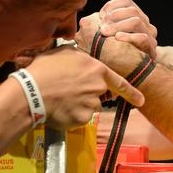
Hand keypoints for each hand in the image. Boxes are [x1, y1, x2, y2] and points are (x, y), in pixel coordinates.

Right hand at [26, 45, 143, 128]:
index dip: (132, 93)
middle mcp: (98, 88)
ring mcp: (91, 105)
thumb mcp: (64, 53)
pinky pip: (79, 118)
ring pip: (89, 107)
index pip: (120, 83)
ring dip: (79, 105)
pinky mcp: (82, 119)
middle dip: (89, 95)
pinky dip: (71, 116)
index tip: (141, 100)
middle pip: (100, 95)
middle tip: (69, 91)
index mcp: (97, 70)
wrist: (32, 92)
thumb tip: (82, 60)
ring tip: (60, 98)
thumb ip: (80, 57)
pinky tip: (59, 108)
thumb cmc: (45, 69)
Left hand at [80, 0, 157, 57]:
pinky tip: (117, 38)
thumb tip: (84, 21)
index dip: (112, 6)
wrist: (130, 77)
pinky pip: (142, 38)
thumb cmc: (113, 57)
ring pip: (137, 22)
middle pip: (132, 10)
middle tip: (101, 27)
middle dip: (114, 17)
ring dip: (118, 26)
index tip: (100, 16)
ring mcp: (150, 37)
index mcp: (135, 17)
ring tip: (105, 33)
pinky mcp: (151, 50)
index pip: (126, 1)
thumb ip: (100, 26)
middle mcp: (145, 25)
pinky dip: (128, 37)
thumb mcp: (104, 38)